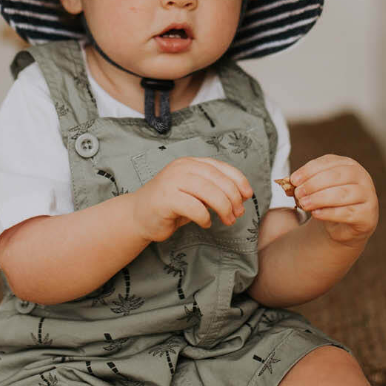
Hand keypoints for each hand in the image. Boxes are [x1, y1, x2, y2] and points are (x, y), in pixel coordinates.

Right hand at [131, 157, 252, 242]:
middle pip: (217, 179)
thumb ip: (213, 189)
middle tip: (238, 213)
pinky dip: (205, 217)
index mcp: (190, 163)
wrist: (138, 215)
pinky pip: (195, 207)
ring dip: (223, 208)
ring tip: (227, 220)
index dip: (238, 179)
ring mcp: (172, 181)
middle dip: (233, 197)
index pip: (220, 166)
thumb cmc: (170, 205)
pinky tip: (205, 222)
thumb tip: (241, 195)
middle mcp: (181, 168)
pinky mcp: (166, 199)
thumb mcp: (194, 193)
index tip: (247, 195)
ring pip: (209, 191)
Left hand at [289, 154, 377, 245]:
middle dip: (313, 184)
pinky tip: (316, 213)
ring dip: (319, 198)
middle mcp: (362, 177)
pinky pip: (347, 213)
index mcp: (349, 165)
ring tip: (303, 204)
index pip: (329, 163)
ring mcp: (368, 196)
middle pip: (336, 177)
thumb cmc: (329, 200)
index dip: (309, 170)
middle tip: (298, 193)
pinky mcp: (367, 215)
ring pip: (342, 194)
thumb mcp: (318, 187)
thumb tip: (290, 181)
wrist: (343, 225)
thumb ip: (307, 182)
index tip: (293, 180)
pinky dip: (329, 213)